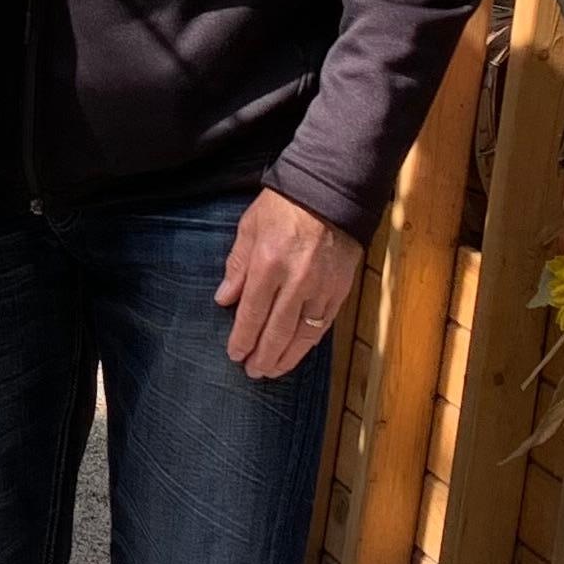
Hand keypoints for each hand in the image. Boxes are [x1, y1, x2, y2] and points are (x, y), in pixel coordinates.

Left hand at [216, 188, 362, 379]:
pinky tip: (298, 352)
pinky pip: (323, 325)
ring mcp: (321, 288)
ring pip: (302, 335)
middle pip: (277, 331)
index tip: (235, 354)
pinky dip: (309, 343)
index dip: (243, 338)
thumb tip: (224, 300)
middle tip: (253, 372)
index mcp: (268, 264)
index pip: (252, 313)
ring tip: (273, 371)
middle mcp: (296, 281)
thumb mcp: (250, 227)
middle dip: (263, 356)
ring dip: (286, 357)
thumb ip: (237, 266)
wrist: (331, 192)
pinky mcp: (340, 290)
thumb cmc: (284, 206)